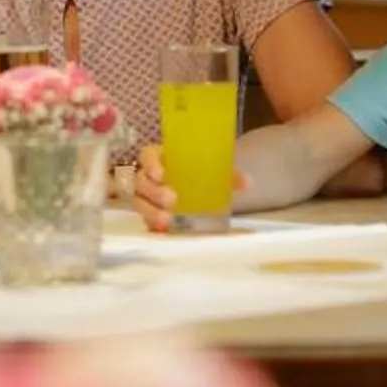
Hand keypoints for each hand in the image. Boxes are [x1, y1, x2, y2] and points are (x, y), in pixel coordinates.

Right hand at [132, 142, 247, 233]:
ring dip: (152, 212)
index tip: (162, 175)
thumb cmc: (197, 174)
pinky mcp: (147, 214)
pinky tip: (163, 231)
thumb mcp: (211, 171)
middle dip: (155, 192)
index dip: (151, 164)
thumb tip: (247, 182)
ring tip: (168, 221)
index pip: (147, 156)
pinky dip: (152, 225)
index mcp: (160, 157)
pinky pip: (144, 220)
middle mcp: (147, 176)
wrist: (195, 189)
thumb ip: (227, 175)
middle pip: (141, 182)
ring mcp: (144, 196)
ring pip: (139, 203)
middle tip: (173, 200)